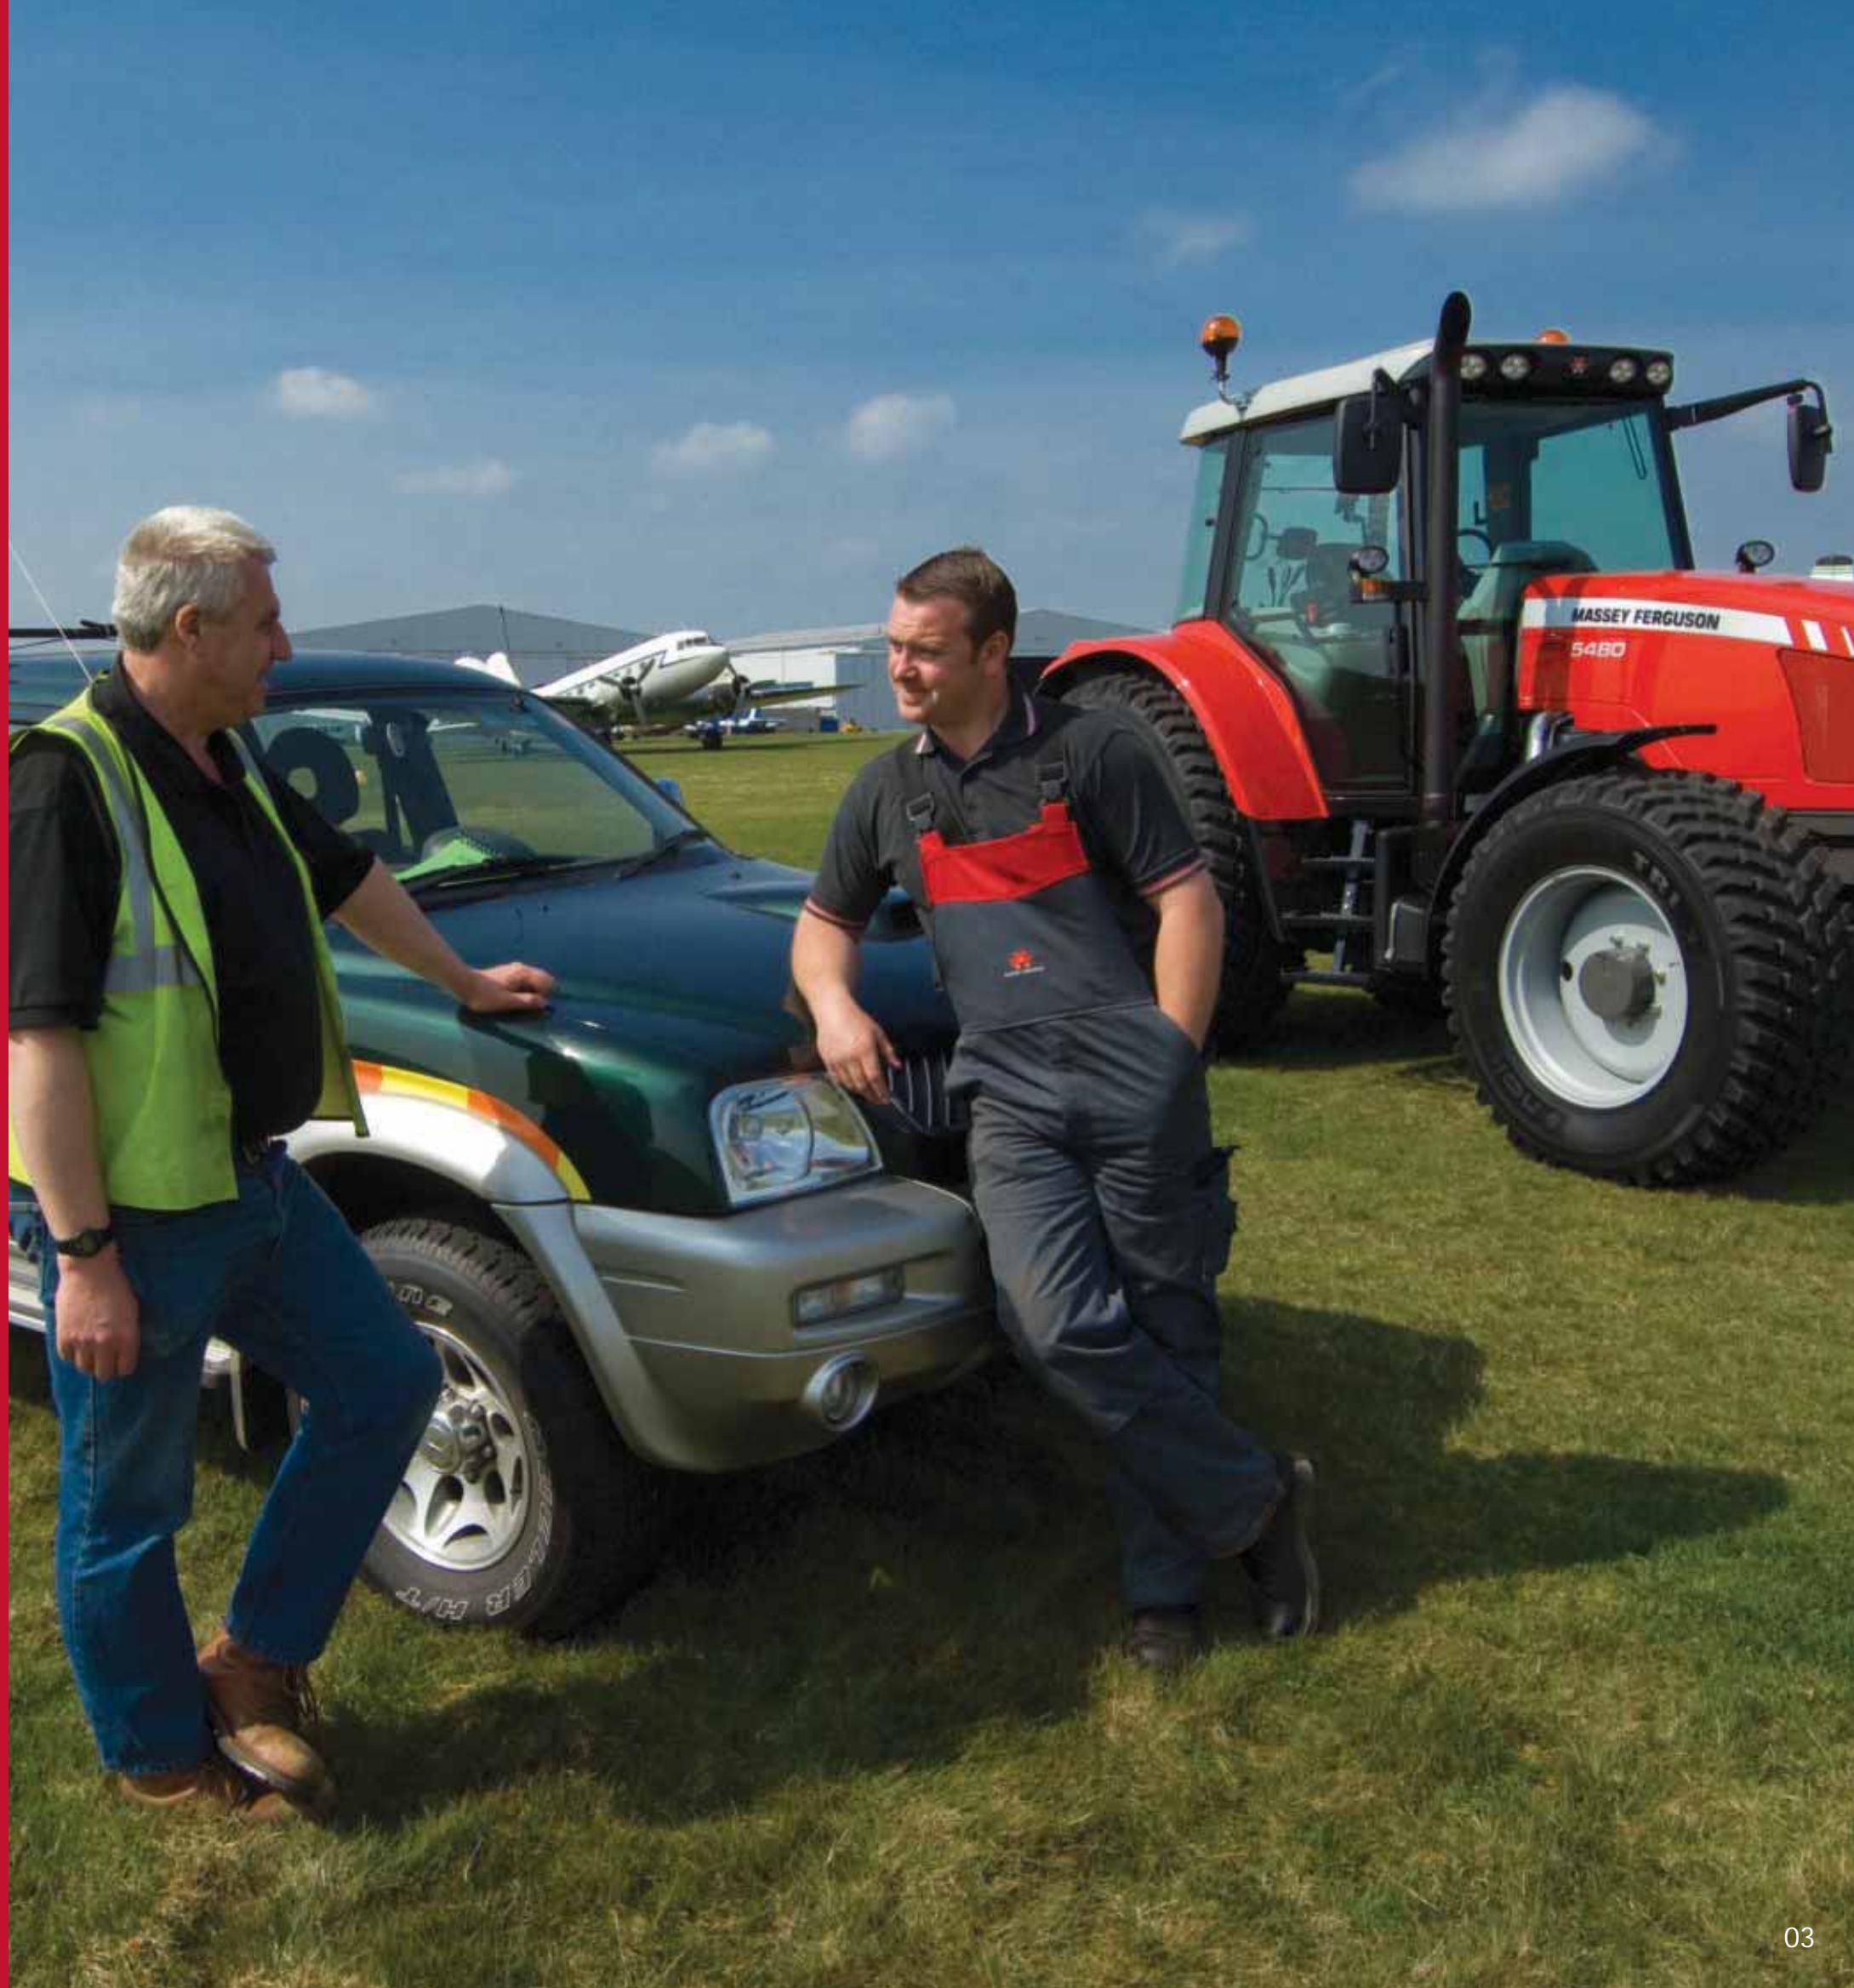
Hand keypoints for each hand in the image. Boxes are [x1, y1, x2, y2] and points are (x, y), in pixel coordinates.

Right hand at [54, 1250, 140, 1379]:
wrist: (89, 1268)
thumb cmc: (115, 1285)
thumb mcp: (132, 1311)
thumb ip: (128, 1334)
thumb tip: (124, 1351)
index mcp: (126, 1337)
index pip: (125, 1369)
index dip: (123, 1365)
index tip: (120, 1361)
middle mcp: (105, 1344)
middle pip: (104, 1373)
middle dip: (106, 1367)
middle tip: (105, 1358)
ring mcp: (82, 1342)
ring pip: (84, 1368)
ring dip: (88, 1361)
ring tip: (90, 1350)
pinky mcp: (64, 1337)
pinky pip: (67, 1357)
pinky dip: (71, 1352)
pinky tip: (76, 1342)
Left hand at [459, 962, 555, 1012]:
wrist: (463, 984)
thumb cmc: (485, 995)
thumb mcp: (507, 1002)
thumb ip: (527, 1001)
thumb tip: (544, 1002)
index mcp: (523, 973)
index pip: (547, 981)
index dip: (547, 995)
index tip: (538, 1007)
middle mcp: (521, 968)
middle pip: (542, 978)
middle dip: (542, 992)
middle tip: (532, 1006)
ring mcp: (514, 969)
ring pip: (533, 979)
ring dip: (533, 991)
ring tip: (523, 1004)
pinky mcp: (507, 973)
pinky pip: (524, 980)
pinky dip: (526, 988)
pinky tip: (515, 998)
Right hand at [814, 999, 898, 1104]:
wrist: (832, 1010)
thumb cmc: (856, 1019)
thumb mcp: (877, 1032)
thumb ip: (888, 1051)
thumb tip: (897, 1066)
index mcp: (865, 1049)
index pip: (874, 1077)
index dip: (881, 1090)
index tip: (886, 1098)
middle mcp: (850, 1057)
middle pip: (861, 1084)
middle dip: (871, 1095)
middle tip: (877, 1100)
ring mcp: (836, 1059)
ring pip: (848, 1084)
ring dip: (859, 1091)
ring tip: (867, 1093)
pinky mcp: (826, 1060)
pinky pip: (837, 1078)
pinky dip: (846, 1084)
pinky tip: (852, 1085)